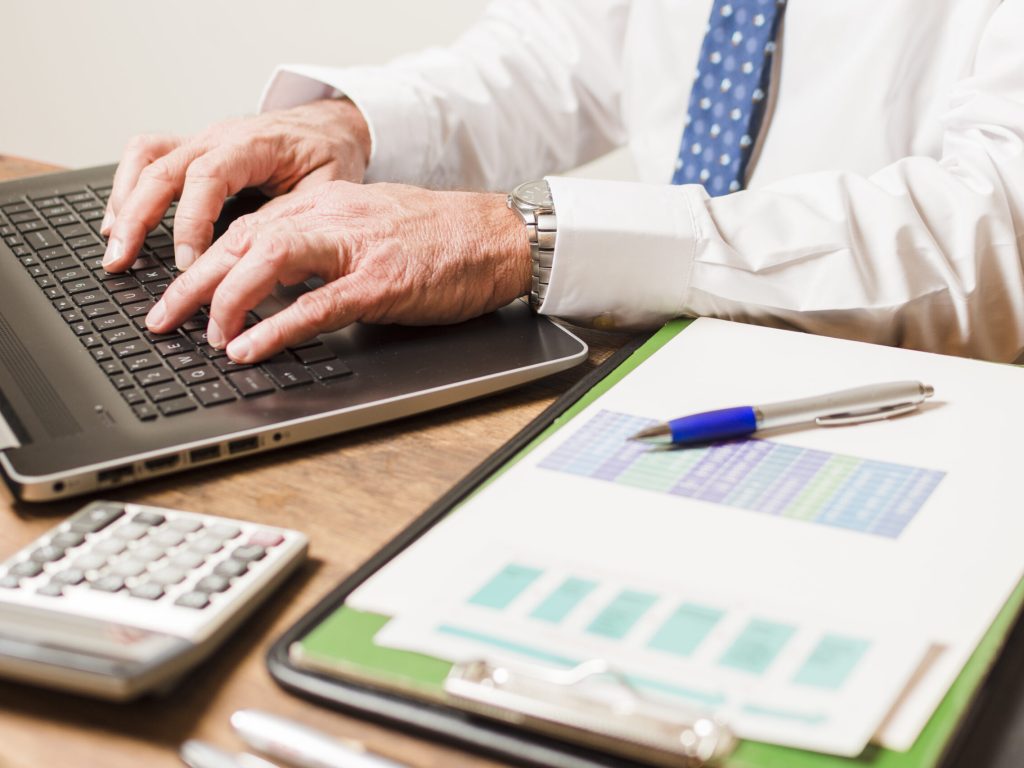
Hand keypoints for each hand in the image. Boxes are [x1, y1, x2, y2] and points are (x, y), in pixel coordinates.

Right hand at [101, 98, 370, 271]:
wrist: (330, 126)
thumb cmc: (329, 156)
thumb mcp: (324, 191)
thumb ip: (286, 219)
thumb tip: (254, 259)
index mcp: (255, 144)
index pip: (208, 177)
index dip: (191, 222)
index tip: (187, 263)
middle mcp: (220, 136)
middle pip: (162, 168)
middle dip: (137, 217)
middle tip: (122, 261)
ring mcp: (202, 138)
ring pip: (145, 158)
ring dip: (123, 201)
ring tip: (114, 245)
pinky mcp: (194, 148)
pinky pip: (149, 156)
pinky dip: (128, 187)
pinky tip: (121, 220)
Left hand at [144, 181, 531, 361]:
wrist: (497, 235)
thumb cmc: (441, 236)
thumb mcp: (370, 227)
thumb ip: (324, 246)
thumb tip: (285, 284)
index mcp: (325, 203)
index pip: (246, 227)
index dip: (204, 261)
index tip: (180, 291)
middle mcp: (330, 216)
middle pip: (241, 241)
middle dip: (193, 281)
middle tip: (162, 317)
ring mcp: (354, 248)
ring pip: (268, 261)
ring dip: (226, 300)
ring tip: (203, 336)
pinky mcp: (380, 282)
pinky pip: (315, 304)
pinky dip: (275, 327)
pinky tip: (249, 347)